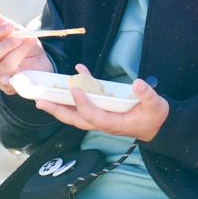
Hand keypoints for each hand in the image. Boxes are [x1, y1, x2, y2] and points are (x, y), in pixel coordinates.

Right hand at [0, 12, 52, 93]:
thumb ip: (7, 27)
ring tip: (28, 45)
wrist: (42, 65)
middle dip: (4, 46)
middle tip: (19, 39)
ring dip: (18, 54)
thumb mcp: (20, 34)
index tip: (10, 26)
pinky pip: (9, 84)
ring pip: (3, 67)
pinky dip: (10, 80)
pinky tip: (15, 75)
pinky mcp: (8, 88)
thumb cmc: (26, 49)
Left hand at [35, 65, 169, 141]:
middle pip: (75, 118)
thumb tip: (138, 84)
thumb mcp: (156, 106)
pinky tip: (78, 72)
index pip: (92, 115)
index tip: (75, 89)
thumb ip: (147, 95)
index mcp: (113, 122)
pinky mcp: (102, 110)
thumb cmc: (154, 117)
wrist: (157, 126)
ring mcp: (100, 117)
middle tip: (41, 101)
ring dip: (59, 106)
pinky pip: (86, 102)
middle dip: (58, 110)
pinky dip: (79, 89)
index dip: (82, 103)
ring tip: (43, 98)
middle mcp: (102, 122)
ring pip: (75, 114)